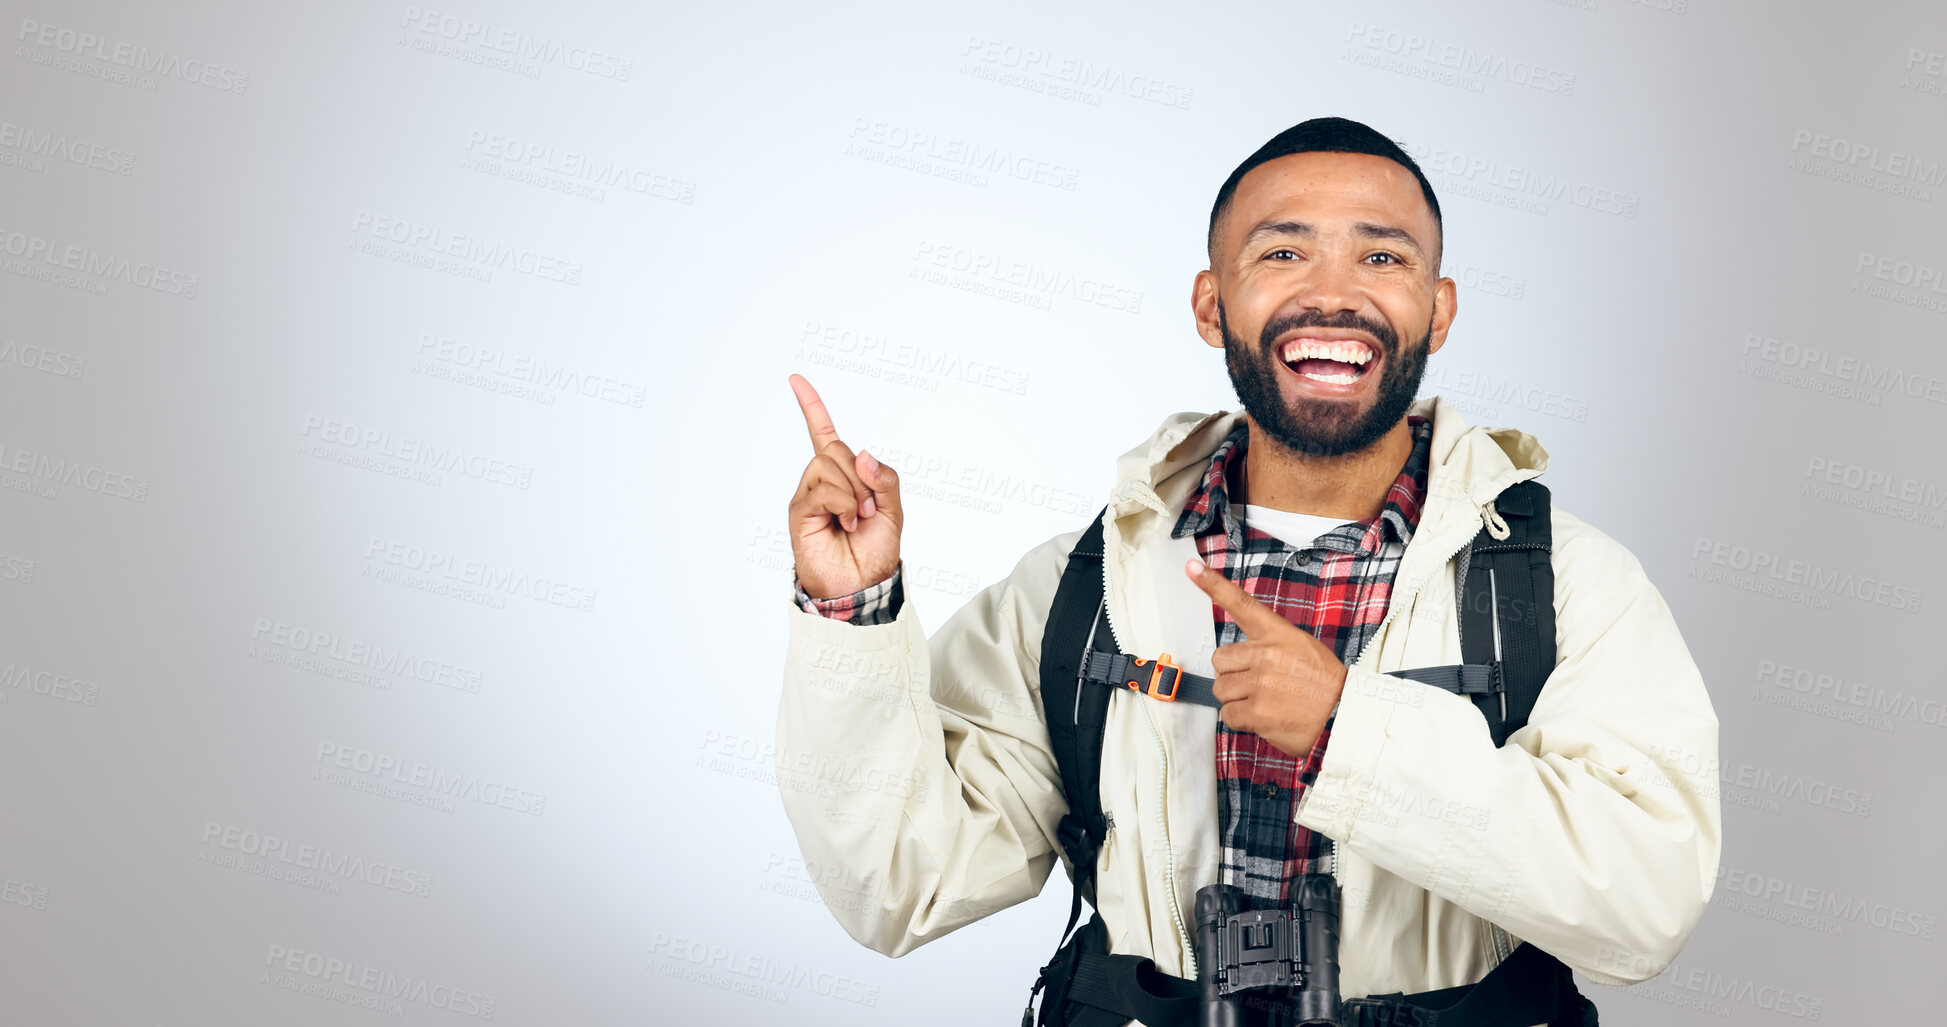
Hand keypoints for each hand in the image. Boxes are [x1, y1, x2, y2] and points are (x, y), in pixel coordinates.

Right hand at [787, 374, 903, 598]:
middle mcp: (822, 482)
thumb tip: (864, 455)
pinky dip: (842, 503)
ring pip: (827, 464)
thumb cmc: (875, 551)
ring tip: (858, 519)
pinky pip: (822, 489)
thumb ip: (885, 480)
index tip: (795, 379)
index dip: (812, 406)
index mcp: (845, 476)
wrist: (862, 585)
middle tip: (870, 509)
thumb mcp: (894, 510)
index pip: (824, 433)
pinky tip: (847, 523)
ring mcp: (809, 496)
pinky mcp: (800, 512)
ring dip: (853, 491)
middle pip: (835, 449)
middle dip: (861, 476)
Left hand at [1185, 557, 1346, 756]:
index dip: (1212, 585)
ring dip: (1236, 698)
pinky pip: (1228, 714)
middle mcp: (1265, 654)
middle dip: (1232, 673)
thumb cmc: (1322, 682)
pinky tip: (1263, 716)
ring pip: (1221, 688)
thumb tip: (1238, 656)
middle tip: (1258, 682)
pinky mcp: (1256, 711)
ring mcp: (1259, 683)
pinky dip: (1241, 719)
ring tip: (1265, 700)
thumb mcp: (1300, 647)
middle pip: (1220, 659)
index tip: (1191, 567)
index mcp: (1277, 633)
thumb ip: (1268, 644)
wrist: (1344, 715)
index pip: (1241, 604)